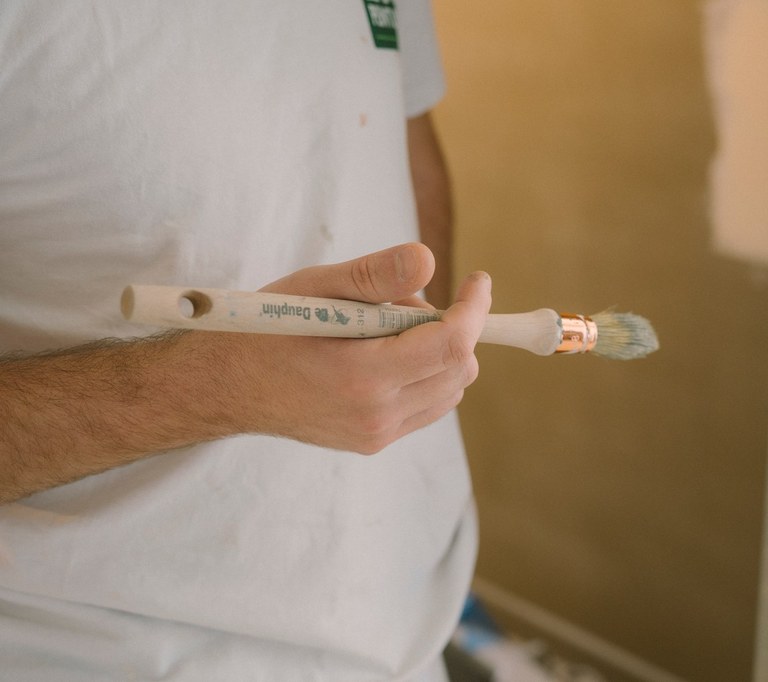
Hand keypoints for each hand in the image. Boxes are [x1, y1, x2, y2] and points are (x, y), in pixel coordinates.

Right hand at [215, 243, 490, 452]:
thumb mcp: (315, 288)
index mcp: (361, 375)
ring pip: (449, 389)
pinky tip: (388, 354)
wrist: (226, 386)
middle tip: (409, 302)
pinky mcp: (374, 441)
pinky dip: (427, 375)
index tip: (478, 281)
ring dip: (442, 352)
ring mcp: (376, 434)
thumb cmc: (267, 327)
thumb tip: (429, 259)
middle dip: (457, 327)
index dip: (474, 308)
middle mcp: (375, 414)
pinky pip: (428, 406)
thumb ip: (375, 276)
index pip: (451, 344)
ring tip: (390, 329)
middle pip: (459, 368)